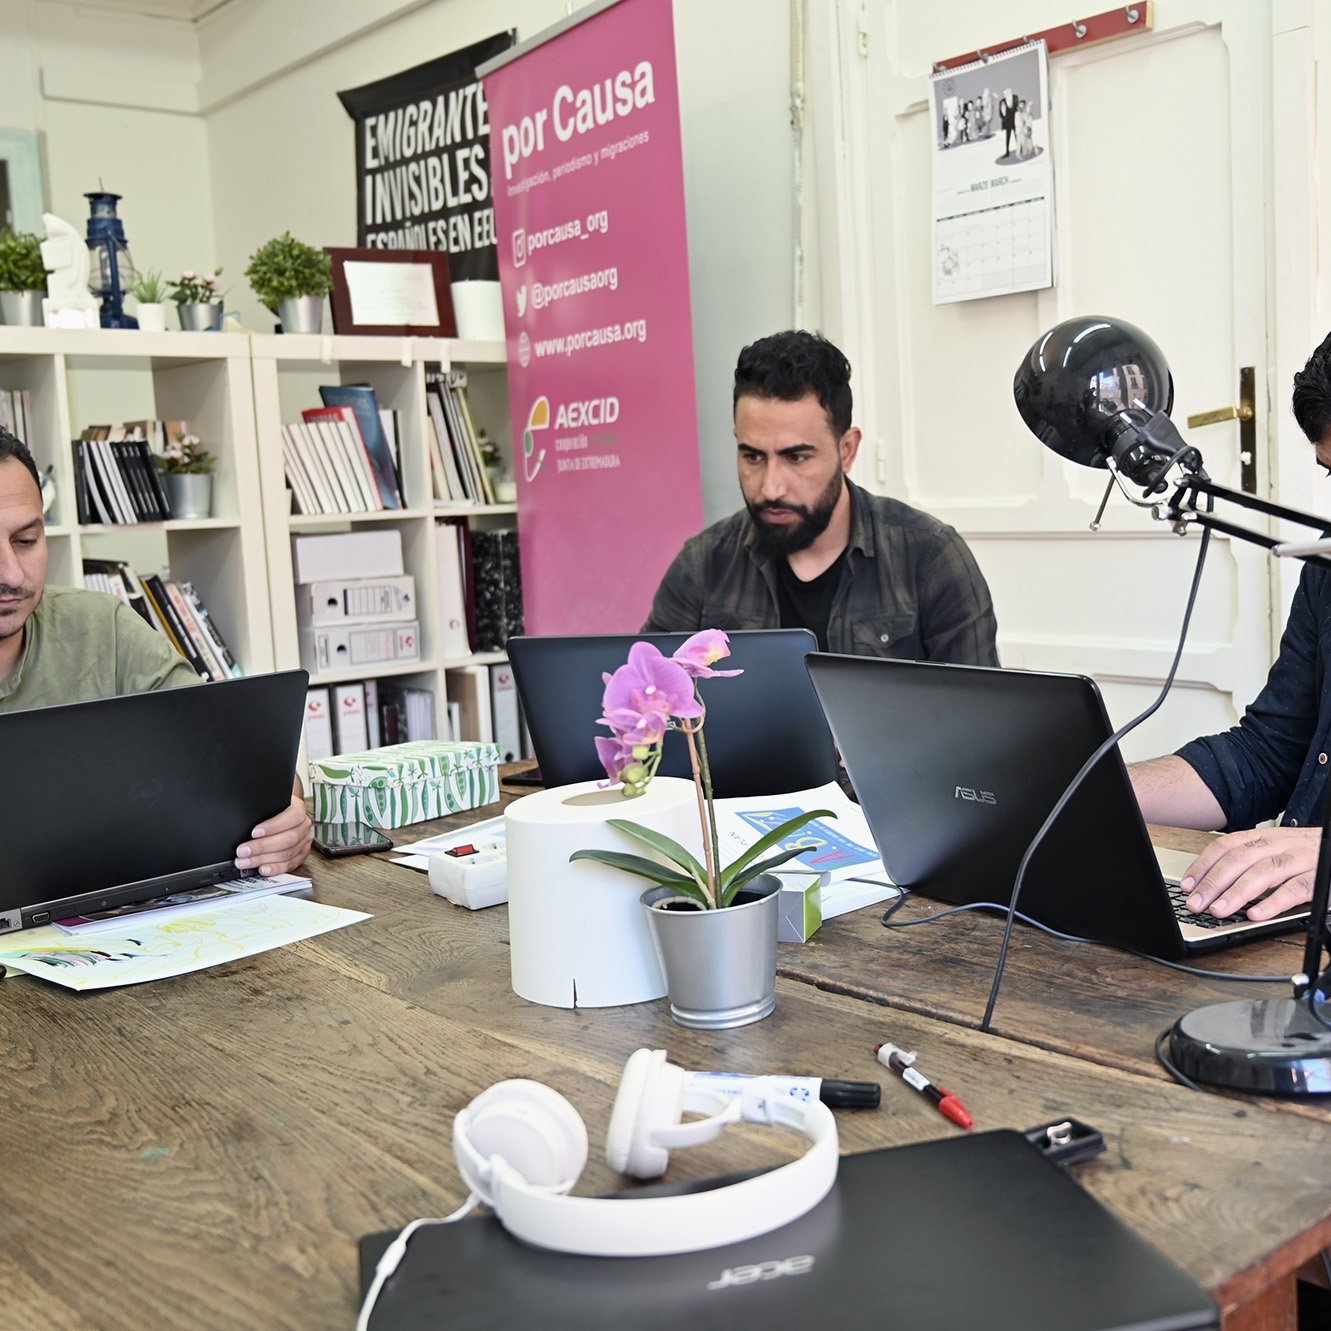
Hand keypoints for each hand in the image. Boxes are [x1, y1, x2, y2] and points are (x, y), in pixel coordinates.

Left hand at [235, 795, 312, 876]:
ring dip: (264, 859)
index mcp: (298, 808)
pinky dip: (275, 868)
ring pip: (288, 854)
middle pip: (289, 839)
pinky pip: (290, 865)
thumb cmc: (271, 810)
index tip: (254, 832)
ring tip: (246, 862)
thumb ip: (260, 810)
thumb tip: (241, 816)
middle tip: (243, 851)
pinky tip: (262, 869)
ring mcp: (304, 842)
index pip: (292, 816)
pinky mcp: (301, 855)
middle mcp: (304, 826)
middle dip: (263, 846)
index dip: (273, 826)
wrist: (279, 816)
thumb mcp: (266, 804)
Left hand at [1180, 826, 1321, 920]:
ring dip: (1237, 893)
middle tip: (1195, 904)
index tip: (1186, 885)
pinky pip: (1295, 889)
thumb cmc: (1306, 852)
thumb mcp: (1275, 849)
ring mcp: (1300, 859)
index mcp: (1263, 837)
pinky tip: (1255, 915)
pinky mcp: (1319, 875)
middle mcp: (1279, 844)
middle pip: (1240, 860)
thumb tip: (1212, 882)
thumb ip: (1248, 861)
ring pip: (1264, 872)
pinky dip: (1273, 902)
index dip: (1203, 865)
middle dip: (1213, 883)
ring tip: (1218, 911)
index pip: (1225, 846)